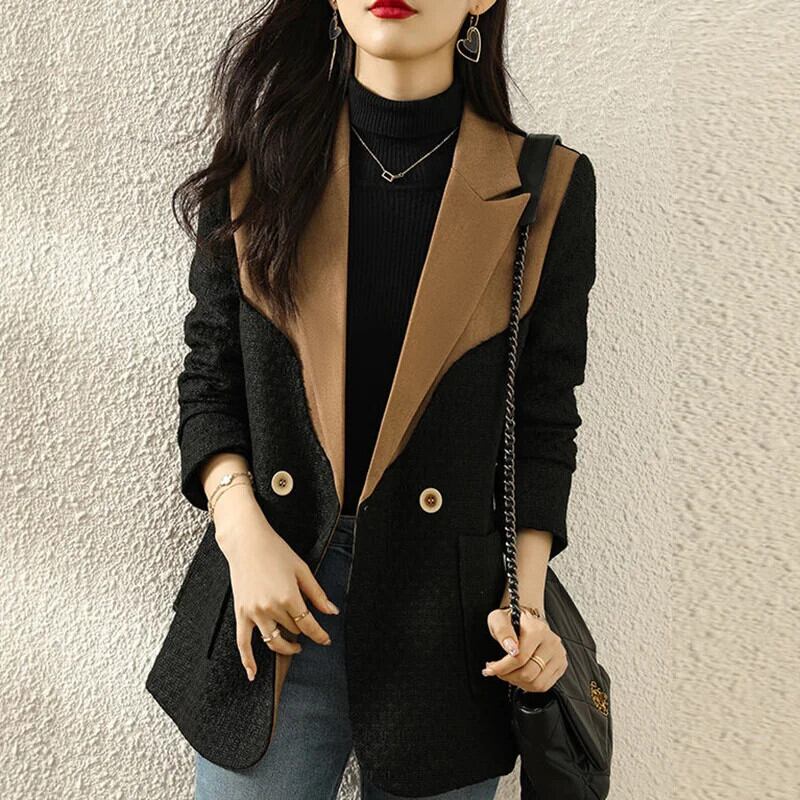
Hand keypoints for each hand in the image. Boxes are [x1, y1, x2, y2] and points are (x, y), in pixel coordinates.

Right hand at [213, 490, 339, 681]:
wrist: (246, 542)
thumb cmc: (276, 551)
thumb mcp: (302, 569)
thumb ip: (317, 593)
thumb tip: (332, 611)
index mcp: (289, 596)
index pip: (308, 625)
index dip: (319, 635)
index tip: (326, 640)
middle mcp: (271, 608)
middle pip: (292, 630)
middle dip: (303, 632)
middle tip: (309, 630)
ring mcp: (254, 613)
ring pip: (273, 641)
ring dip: (285, 648)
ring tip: (294, 647)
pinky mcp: (241, 613)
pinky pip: (243, 643)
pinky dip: (247, 660)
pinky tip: (253, 674)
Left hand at [483, 606, 567, 692]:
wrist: (527, 621)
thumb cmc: (512, 621)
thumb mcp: (498, 619)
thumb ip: (502, 631)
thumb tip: (511, 647)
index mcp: (538, 630)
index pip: (520, 658)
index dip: (502, 667)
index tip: (490, 668)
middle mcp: (551, 642)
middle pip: (529, 673)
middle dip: (508, 676)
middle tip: (498, 671)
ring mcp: (558, 655)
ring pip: (537, 683)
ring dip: (518, 683)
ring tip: (509, 673)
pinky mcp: (561, 665)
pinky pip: (544, 686)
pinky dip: (529, 685)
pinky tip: (520, 675)